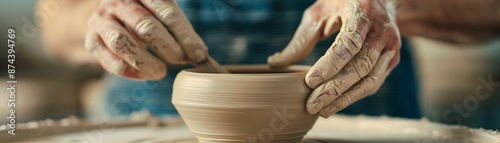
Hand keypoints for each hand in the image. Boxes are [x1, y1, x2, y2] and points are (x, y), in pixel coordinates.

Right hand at [84, 0, 208, 79]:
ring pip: (122, 44)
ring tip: (162, 72)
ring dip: (146, 62)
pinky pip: (110, 61)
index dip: (185, 35)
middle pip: (145, 26)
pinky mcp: (91, 40)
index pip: (167, 12)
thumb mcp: (161, 8)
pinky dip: (130, 72)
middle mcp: (118, 2)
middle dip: (168, 48)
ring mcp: (101, 20)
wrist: (108, 14)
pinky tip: (145, 75)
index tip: (199, 54)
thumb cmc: (144, 12)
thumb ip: (179, 25)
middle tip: (181, 60)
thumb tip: (200, 54)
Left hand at [268, 0, 400, 116]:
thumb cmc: (342, 5)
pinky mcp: (392, 59)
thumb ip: (302, 39)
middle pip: (360, 66)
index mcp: (363, 12)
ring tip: (322, 111)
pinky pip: (374, 82)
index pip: (349, 43)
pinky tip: (336, 104)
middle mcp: (382, 30)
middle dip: (335, 89)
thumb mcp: (320, 13)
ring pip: (370, 79)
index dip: (330, 64)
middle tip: (311, 104)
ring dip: (345, 99)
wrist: (378, 0)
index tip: (310, 81)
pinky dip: (354, 96)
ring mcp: (390, 46)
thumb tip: (275, 64)